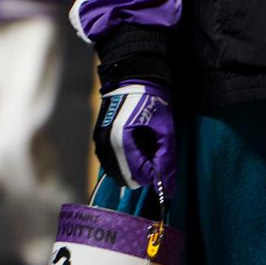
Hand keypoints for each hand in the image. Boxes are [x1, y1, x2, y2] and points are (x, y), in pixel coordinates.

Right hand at [93, 82, 175, 200]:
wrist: (133, 75)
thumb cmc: (152, 98)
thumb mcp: (165, 128)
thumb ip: (166, 159)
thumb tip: (168, 189)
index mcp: (120, 139)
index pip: (138, 175)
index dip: (155, 175)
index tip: (164, 162)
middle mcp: (104, 143)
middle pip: (125, 179)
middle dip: (143, 172)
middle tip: (155, 154)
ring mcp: (98, 142)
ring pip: (117, 173)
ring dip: (134, 168)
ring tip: (146, 146)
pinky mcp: (97, 139)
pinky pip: (111, 163)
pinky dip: (125, 162)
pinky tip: (136, 144)